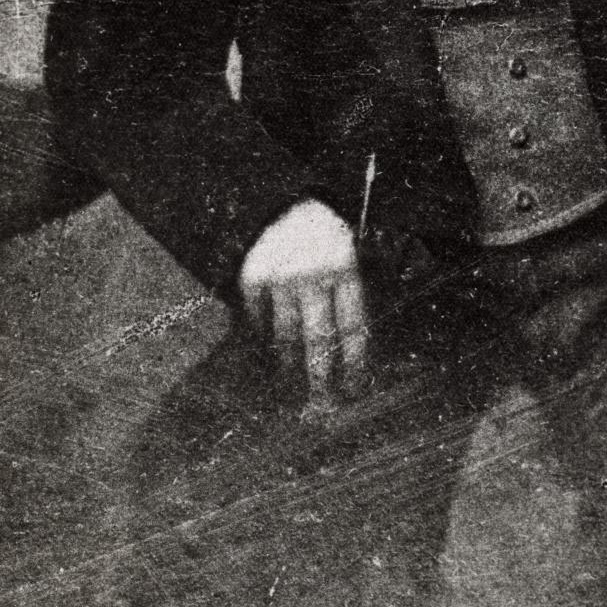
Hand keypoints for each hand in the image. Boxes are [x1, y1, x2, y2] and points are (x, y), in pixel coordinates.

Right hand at [238, 198, 368, 399]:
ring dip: (289, 367)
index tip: (353, 390)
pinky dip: (263, 338)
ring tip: (293, 382)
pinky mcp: (252, 276)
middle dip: (320, 380)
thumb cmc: (325, 238)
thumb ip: (350, 299)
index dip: (354, 365)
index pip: (352, 328)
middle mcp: (313, 273)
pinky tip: (268, 349)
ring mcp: (280, 275)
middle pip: (318, 341)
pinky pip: (258, 321)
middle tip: (321, 407)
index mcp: (346, 268)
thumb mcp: (350, 257)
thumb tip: (350, 359)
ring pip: (285, 338)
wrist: (286, 199)